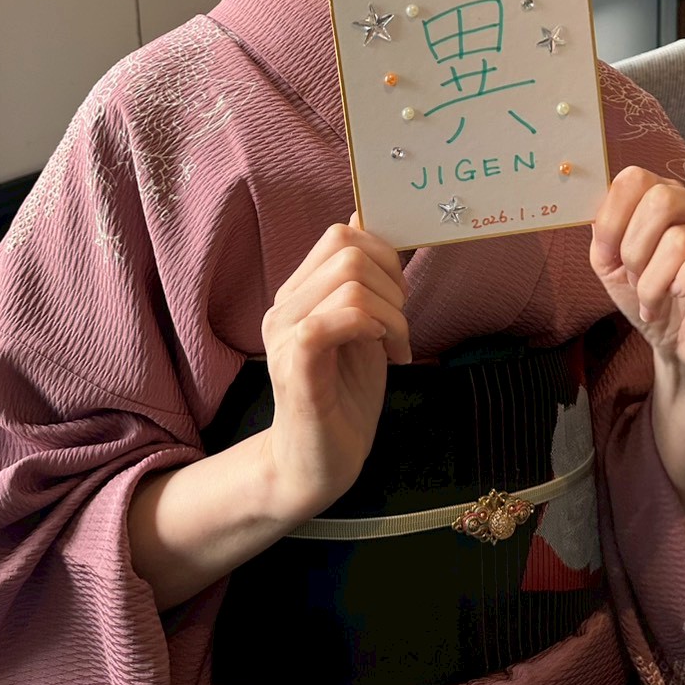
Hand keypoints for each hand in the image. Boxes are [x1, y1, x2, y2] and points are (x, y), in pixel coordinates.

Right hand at [260, 217, 409, 521]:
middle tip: (399, 326)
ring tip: (395, 347)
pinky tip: (383, 352)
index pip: (340, 235)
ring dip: (391, 313)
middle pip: (347, 250)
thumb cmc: (344, 397)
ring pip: (349, 283)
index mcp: (298, 294)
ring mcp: (285, 337)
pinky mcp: (296, 368)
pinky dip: (371, 328)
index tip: (399, 296)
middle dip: (392, 282)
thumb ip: (363, 279)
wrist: (318, 466)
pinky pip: (331, 322)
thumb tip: (364, 218)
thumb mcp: (364, 327)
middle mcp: (284, 308)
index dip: (384, 254)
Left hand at [590, 166, 684, 380]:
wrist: (684, 347)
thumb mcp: (611, 265)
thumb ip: (602, 232)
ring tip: (654, 300)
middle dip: (635, 251)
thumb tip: (598, 213)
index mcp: (667, 198)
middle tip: (636, 281)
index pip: (635, 179)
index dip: (613, 220)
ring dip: (654, 281)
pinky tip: (681, 294)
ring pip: (681, 238)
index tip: (609, 256)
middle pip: (660, 200)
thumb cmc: (652, 298)